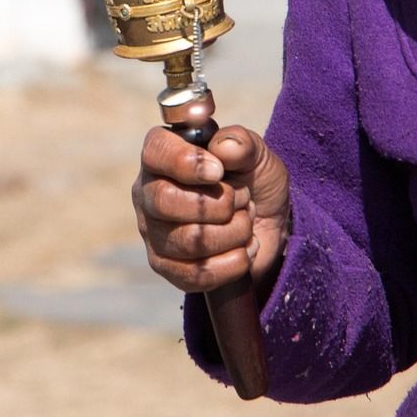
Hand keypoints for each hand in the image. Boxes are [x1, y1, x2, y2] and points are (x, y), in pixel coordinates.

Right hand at [131, 124, 290, 294]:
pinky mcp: (166, 267)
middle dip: (218, 203)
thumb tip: (223, 148)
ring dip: (234, 231)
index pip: (155, 151)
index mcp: (163, 155)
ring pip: (188, 240)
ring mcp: (154, 232)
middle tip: (243, 198)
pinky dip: (233, 262)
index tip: (219, 171)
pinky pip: (196, 273)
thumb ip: (242, 143)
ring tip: (246, 222)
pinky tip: (244, 248)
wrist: (268, 225)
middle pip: (164, 200)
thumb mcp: (256, 155)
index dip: (187, 161)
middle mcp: (148, 192)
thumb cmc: (252, 181)